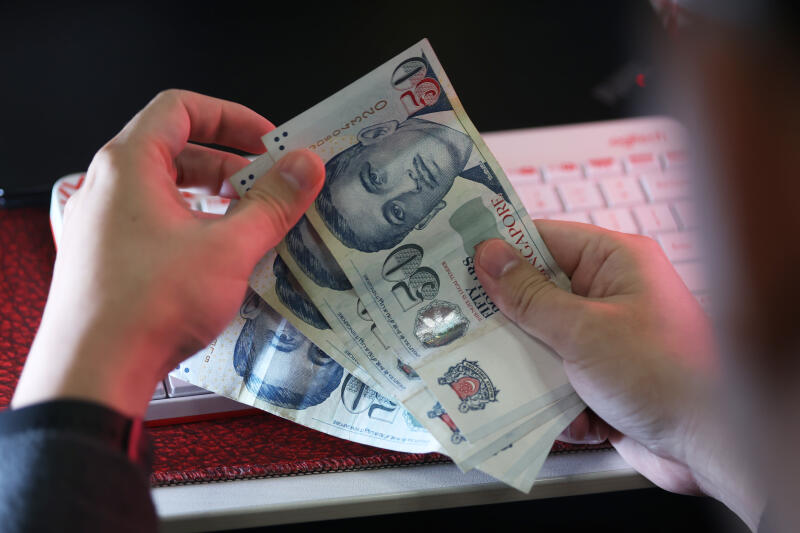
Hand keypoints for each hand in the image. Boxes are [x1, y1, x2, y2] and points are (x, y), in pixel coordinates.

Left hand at [12, 90, 324, 417]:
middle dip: (231, 165)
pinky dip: (192, 225)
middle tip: (272, 186)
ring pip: (167, 191)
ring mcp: (102, 223)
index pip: (181, 109)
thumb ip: (273, 203)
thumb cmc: (147, 306)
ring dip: (214, 198)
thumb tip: (304, 167)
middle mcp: (107, 187)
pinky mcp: (107, 257)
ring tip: (252, 221)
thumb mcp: (228, 248)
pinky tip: (221, 254)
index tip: (267, 141)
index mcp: (129, 165)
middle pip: (177, 151)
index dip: (232, 118)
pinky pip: (154, 223)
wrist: (94, 372)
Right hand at [475, 221, 762, 529]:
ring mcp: (604, 340)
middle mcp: (609, 296)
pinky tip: (563, 417)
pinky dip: (552, 400)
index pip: (544, 240)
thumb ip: (528, 296)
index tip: (454, 257)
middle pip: (536, 293)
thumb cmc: (663, 374)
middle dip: (504, 316)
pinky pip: (556, 379)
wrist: (714, 446)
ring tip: (500, 379)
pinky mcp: (600, 379)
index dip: (499, 248)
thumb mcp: (583, 330)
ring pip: (540, 341)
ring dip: (527, 365)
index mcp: (615, 263)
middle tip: (457, 322)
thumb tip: (487, 256)